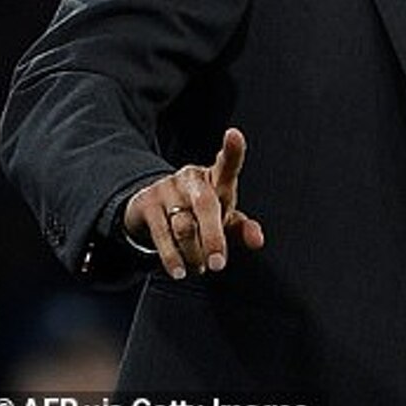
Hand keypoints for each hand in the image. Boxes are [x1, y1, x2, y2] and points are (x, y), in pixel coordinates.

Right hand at [123, 127, 263, 278]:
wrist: (154, 209)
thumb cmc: (199, 212)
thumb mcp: (223, 219)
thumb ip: (243, 228)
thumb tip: (258, 240)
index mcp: (216, 178)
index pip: (227, 162)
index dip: (232, 149)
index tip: (234, 134)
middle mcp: (192, 178)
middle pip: (206, 205)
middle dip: (213, 237)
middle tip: (218, 264)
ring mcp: (168, 188)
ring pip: (184, 226)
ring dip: (194, 254)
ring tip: (200, 267)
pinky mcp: (147, 203)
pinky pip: (162, 235)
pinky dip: (172, 258)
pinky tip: (180, 270)